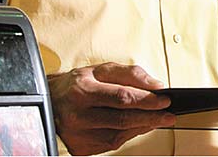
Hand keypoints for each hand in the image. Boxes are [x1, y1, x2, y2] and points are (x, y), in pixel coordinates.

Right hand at [47, 62, 174, 154]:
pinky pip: (110, 145)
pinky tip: (134, 127)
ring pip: (119, 135)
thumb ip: (130, 74)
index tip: (164, 100)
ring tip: (154, 120)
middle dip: (151, 117)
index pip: (122, 97)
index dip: (147, 100)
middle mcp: (78, 114)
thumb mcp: (101, 69)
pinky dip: (127, 136)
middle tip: (167, 115)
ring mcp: (78, 135)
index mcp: (83, 90)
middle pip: (123, 119)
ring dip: (141, 127)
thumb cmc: (76, 84)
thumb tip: (155, 85)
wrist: (50, 101)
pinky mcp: (79, 148)